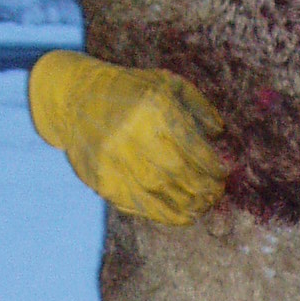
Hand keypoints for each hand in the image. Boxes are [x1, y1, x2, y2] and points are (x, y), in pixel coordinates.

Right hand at [29, 51, 226, 224]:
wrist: (76, 98)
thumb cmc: (130, 90)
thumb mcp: (167, 84)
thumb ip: (198, 106)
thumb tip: (219, 135)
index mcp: (154, 108)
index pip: (193, 148)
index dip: (212, 167)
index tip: (223, 174)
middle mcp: (133, 134)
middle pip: (178, 173)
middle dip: (204, 189)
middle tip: (216, 195)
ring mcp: (115, 159)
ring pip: (159, 193)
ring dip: (187, 207)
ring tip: (202, 209)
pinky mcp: (103, 178)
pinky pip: (137, 204)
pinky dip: (162, 214)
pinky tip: (179, 216)